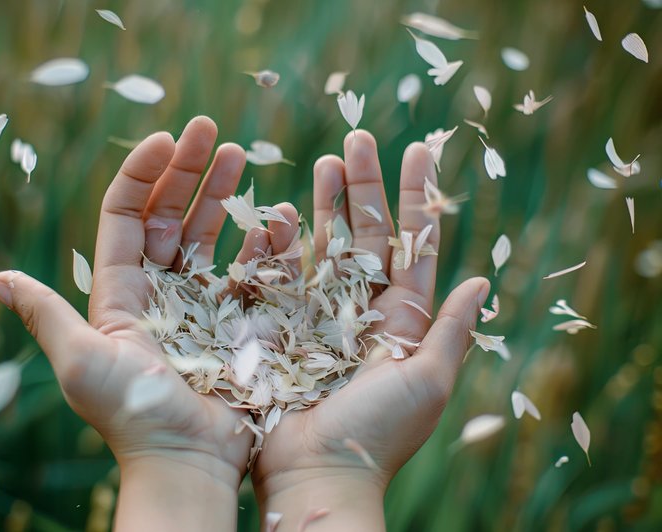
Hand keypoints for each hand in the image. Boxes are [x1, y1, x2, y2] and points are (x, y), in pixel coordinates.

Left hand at [0, 116, 252, 530]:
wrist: (189, 461)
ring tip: (239, 154)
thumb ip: (46, 317)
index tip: (165, 139)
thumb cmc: (133, 415)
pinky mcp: (239, 320)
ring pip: (209, 233)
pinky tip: (274, 215)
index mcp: (121, 293)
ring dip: (222, 192)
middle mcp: (159, 292)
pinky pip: (250, 268)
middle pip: (170, 215)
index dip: (142, 175)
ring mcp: (202, 303)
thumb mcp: (82, 362)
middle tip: (210, 129)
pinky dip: (261, 240)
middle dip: (187, 170)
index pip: (127, 218)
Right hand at [251, 131, 489, 530]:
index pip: (412, 244)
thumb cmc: (376, 434)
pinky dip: (282, 242)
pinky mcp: (279, 325)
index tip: (418, 150)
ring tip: (326, 161)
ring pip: (324, 245)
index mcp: (401, 321)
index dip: (416, 196)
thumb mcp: (426, 382)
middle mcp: (360, 311)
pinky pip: (280, 274)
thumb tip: (482, 283)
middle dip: (365, 186)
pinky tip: (283, 212)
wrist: (315, 475)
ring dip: (326, 202)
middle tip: (358, 138)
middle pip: (365, 234)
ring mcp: (317, 315)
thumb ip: (452, 331)